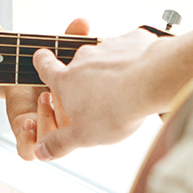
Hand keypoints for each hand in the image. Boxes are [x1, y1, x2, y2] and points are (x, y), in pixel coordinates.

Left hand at [0, 19, 90, 159]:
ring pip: (51, 143)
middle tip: (57, 92)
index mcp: (82, 111)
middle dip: (65, 112)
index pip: (91, 121)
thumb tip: (82, 20)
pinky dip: (28, 139)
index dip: (91, 115)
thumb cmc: (50, 67)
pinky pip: (27, 151)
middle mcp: (66, 126)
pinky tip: (27, 121)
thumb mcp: (62, 52)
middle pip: (72, 134)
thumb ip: (71, 39)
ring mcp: (46, 132)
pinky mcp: (26, 137)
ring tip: (44, 98)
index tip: (83, 96)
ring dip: (47, 121)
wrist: (17, 69)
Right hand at [31, 29, 162, 160]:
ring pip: (106, 57)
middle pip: (79, 63)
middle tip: (98, 96)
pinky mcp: (133, 40)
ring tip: (126, 89)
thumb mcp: (83, 135)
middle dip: (85, 76)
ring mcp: (109, 46)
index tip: (41, 58)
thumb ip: (59, 143)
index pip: (46, 66)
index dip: (42, 62)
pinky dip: (134, 59)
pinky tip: (144, 74)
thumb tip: (40, 152)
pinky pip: (131, 49)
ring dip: (112, 69)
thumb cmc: (115, 109)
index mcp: (67, 80)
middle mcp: (84, 58)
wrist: (152, 81)